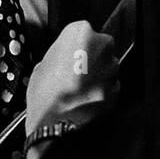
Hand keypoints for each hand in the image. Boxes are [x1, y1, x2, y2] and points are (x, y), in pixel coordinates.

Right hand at [25, 20, 119, 136]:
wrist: (54, 127)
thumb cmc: (46, 96)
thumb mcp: (41, 65)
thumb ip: (59, 54)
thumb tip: (64, 57)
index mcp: (79, 32)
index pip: (81, 31)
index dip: (73, 45)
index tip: (68, 53)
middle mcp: (100, 46)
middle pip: (98, 46)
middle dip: (90, 57)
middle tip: (73, 71)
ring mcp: (111, 68)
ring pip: (106, 66)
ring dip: (96, 74)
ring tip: (77, 87)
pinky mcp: (117, 88)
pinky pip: (110, 84)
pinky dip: (101, 89)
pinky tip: (85, 98)